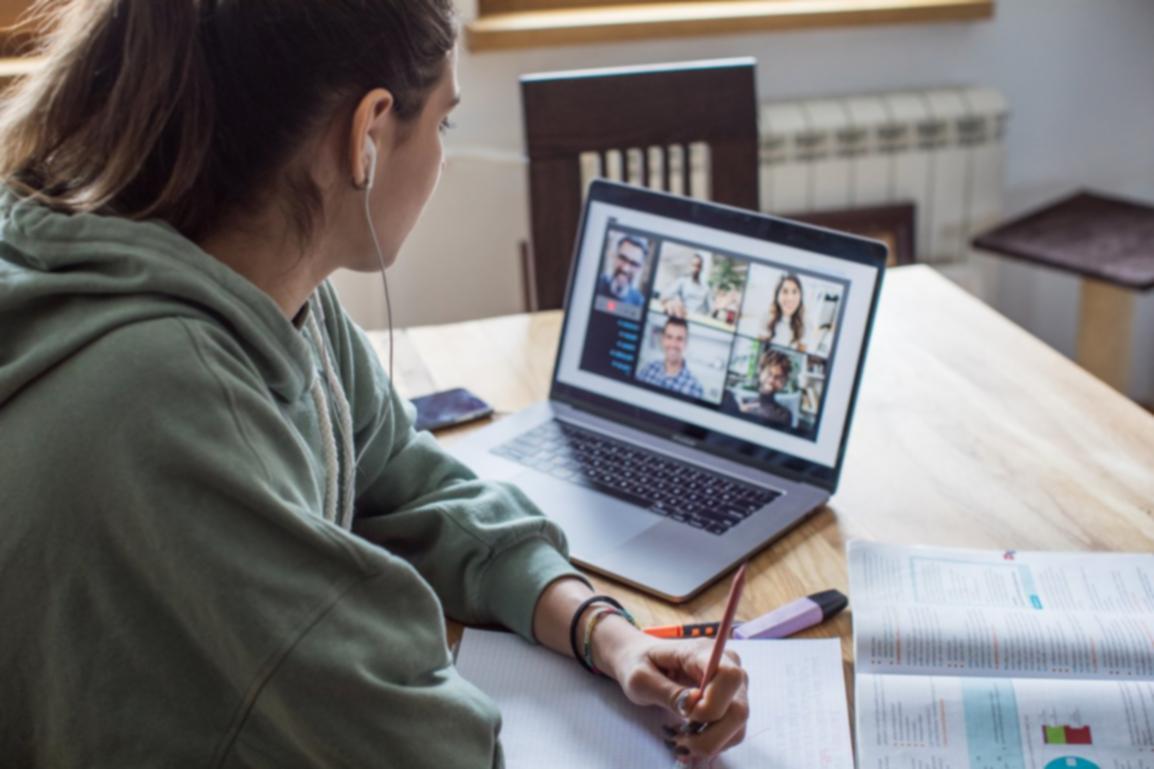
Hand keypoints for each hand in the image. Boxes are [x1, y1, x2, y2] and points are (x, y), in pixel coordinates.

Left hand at [594, 620, 748, 762]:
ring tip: (680, 738)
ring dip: (709, 741)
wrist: (643, 661)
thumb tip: (694, 705)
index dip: (713, 704)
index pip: (729, 677)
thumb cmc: (640, 664)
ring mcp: (733, 685)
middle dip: (710, 733)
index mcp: (703, 651)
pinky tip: (690, 738)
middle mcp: (727, 665)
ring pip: (738, 725)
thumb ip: (666, 692)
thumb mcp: (641, 678)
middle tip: (679, 738)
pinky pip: (733, 731)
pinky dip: (712, 742)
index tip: (685, 715)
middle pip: (739, 708)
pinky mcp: (731, 702)